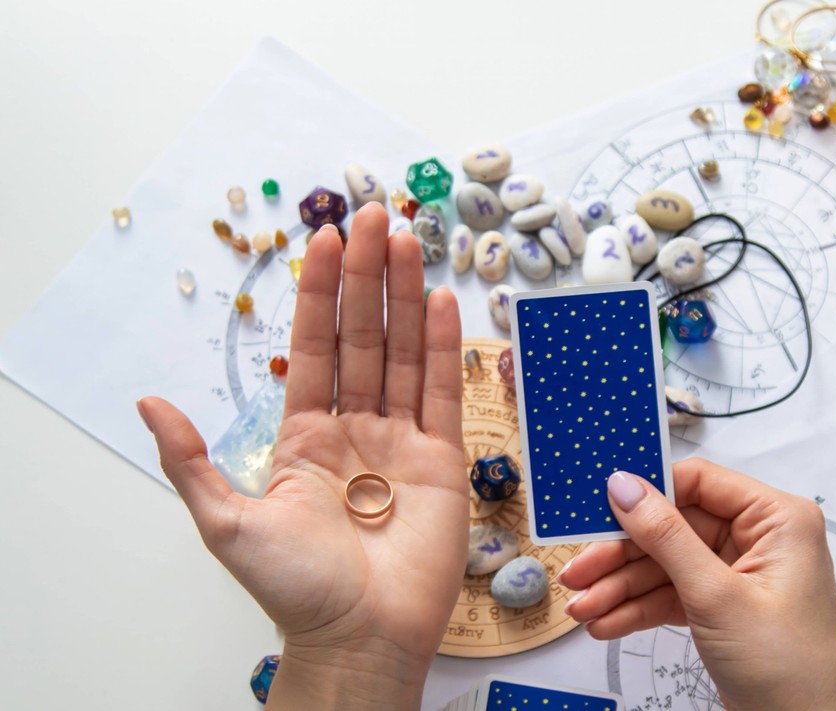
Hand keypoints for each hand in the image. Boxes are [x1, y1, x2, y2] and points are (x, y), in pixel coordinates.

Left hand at [137, 203, 465, 709]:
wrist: (359, 637)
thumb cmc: (294, 588)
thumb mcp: (225, 523)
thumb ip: (191, 459)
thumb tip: (148, 401)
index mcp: (305, 436)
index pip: (315, 349)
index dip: (319, 294)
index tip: (325, 240)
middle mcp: (356, 429)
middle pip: (365, 338)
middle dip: (367, 277)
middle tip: (374, 216)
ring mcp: (403, 441)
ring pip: (405, 354)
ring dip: (405, 295)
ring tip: (408, 239)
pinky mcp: (445, 460)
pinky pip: (443, 393)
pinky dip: (444, 347)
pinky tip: (440, 302)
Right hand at [559, 459, 835, 710]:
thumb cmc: (789, 664)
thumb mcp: (717, 596)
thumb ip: (666, 538)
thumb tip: (624, 486)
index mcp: (775, 518)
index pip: (698, 482)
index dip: (646, 493)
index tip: (598, 506)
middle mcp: (759, 537)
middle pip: (673, 527)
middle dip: (622, 555)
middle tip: (577, 573)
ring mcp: (738, 573)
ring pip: (666, 565)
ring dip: (621, 588)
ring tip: (582, 609)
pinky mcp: (723, 606)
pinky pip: (672, 594)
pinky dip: (639, 609)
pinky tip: (605, 623)